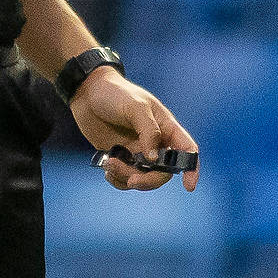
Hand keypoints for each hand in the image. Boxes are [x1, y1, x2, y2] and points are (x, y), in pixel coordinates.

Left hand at [71, 67, 198, 191]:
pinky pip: (123, 177)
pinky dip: (117, 178)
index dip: (191, 169)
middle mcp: (154, 143)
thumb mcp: (136, 107)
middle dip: (148, 180)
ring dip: (126, 177)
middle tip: (131, 180)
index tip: (188, 185)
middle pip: (162, 172)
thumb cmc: (115, 92)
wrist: (86, 92)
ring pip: (141, 177)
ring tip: (110, 164)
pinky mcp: (120, 156)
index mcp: (166, 128)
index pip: (186, 150)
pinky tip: (107, 168)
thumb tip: (154, 158)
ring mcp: (137, 151)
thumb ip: (149, 132)